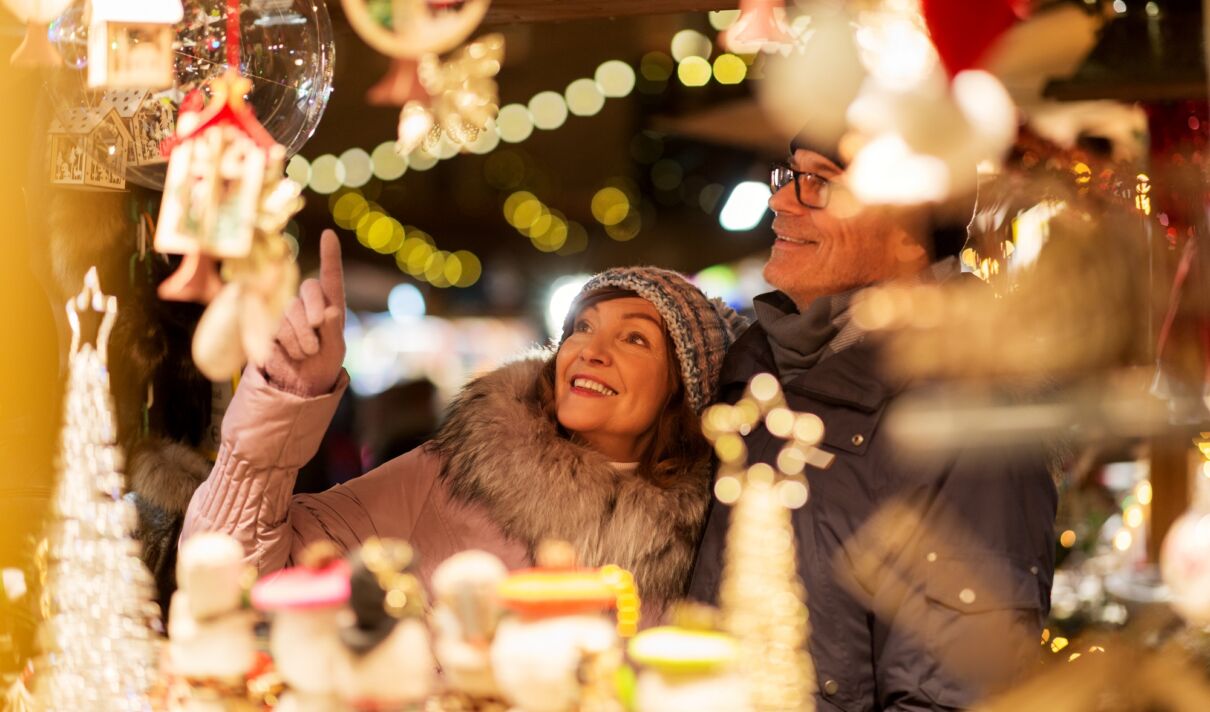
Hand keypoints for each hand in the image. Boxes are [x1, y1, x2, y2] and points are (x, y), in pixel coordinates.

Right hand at [262, 230, 346, 396]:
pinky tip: (290, 355)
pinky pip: (276, 326)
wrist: (298, 385)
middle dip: (314, 311)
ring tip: (306, 353)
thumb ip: (334, 331)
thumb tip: (330, 312)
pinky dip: (287, 343)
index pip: (331, 277)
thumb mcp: (335, 351)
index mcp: (330, 305)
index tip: (329, 234)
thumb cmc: (323, 365)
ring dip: (301, 335)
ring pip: (291, 310)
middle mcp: (307, 304)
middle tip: (318, 336)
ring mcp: (285, 312)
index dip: (330, 256)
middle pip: (309, 288)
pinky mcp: (267, 325)